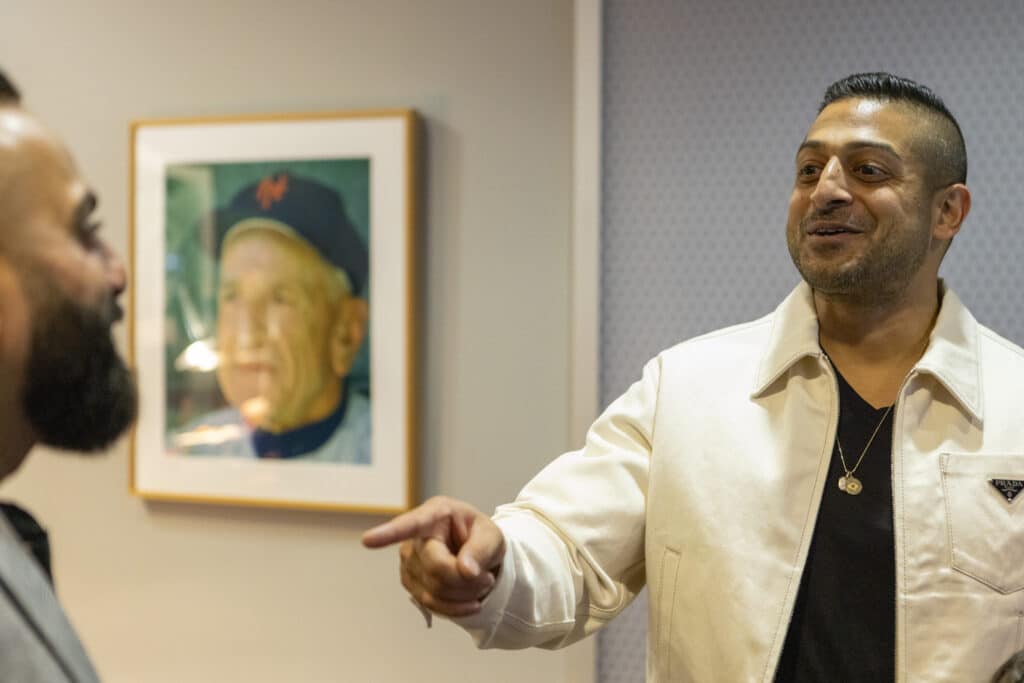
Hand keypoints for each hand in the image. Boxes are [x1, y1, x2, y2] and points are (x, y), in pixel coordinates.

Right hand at [362, 496, 505, 617]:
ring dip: (465, 595)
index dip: (389, 533)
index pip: (411, 524)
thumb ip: (481, 550)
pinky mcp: (409, 581)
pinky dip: (455, 607)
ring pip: (434, 590)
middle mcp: (415, 536)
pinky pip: (431, 603)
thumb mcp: (492, 537)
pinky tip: (470, 601)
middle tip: (488, 578)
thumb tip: (466, 570)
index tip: (368, 540)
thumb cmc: (481, 537)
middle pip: (437, 568)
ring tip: (480, 583)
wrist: (476, 554)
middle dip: (467, 580)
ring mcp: (407, 561)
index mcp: (436, 514)